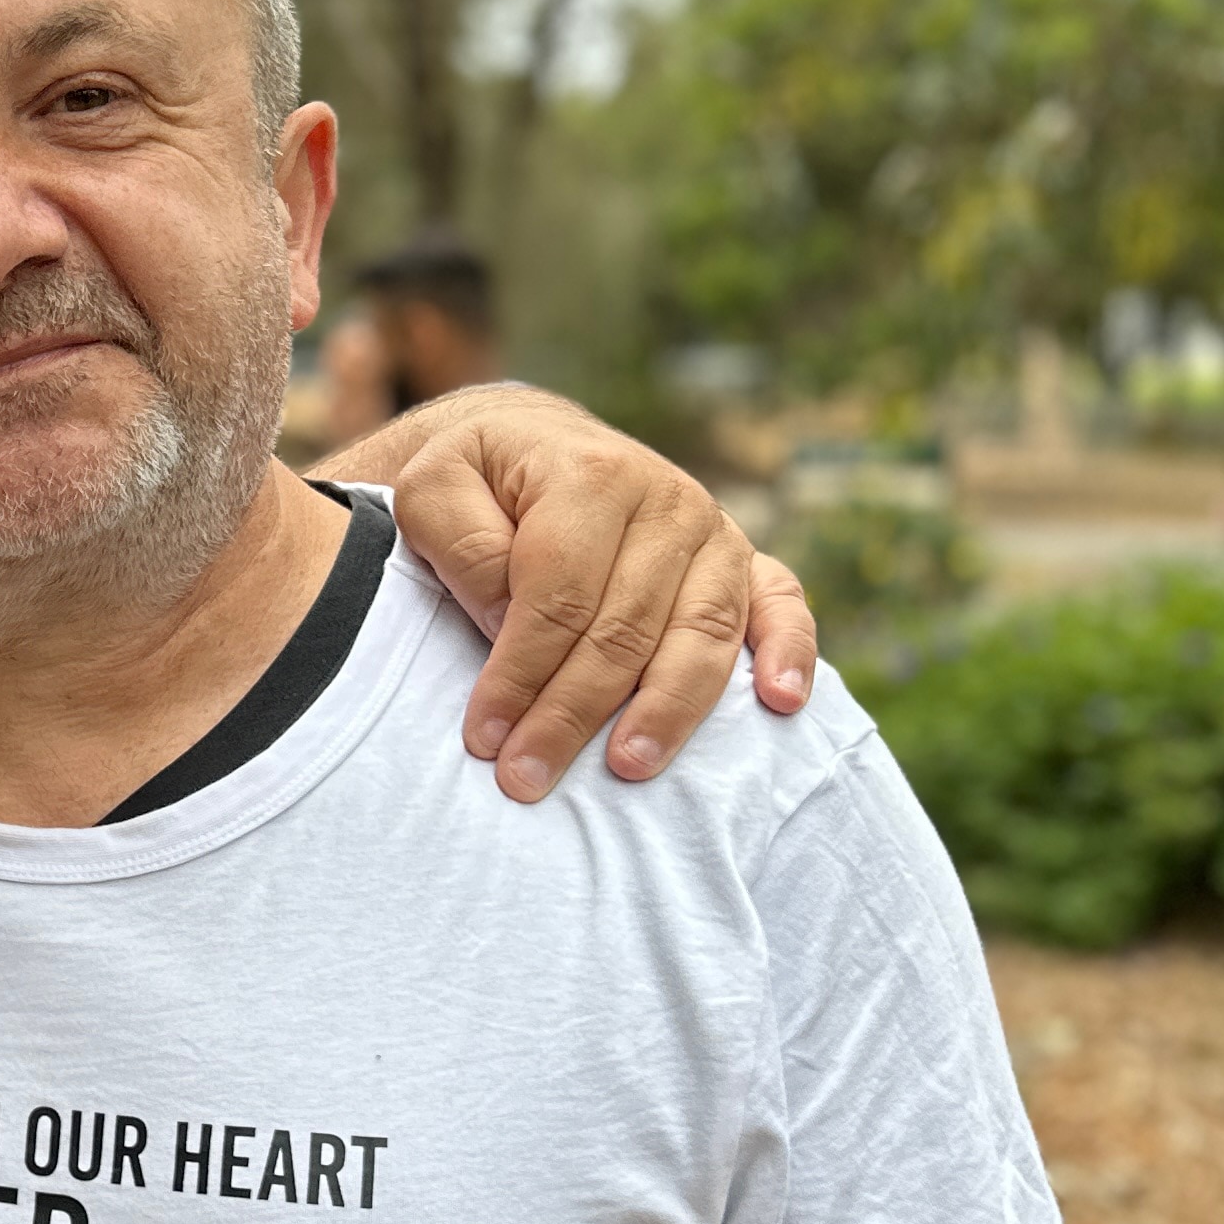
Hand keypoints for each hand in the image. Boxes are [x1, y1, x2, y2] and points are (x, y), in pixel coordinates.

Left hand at [331, 386, 819, 800]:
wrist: (535, 445)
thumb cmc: (478, 481)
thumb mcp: (433, 490)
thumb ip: (463, 546)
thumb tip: (511, 620)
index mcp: (590, 476)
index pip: (559, 596)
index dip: (519, 672)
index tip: (482, 736)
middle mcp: (667, 500)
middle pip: (625, 628)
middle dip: (573, 713)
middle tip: (526, 778)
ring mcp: (713, 531)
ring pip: (701, 633)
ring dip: (666, 709)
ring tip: (628, 768)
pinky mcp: (742, 560)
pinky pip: (781, 603)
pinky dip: (790, 651)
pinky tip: (782, 704)